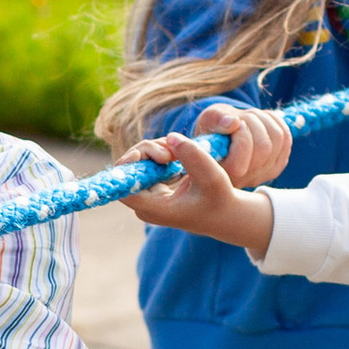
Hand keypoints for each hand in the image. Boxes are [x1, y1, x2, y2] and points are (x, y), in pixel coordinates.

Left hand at [126, 125, 278, 251]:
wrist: (224, 210)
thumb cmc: (219, 199)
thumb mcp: (212, 177)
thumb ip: (192, 157)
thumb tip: (171, 137)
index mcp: (156, 209)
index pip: (124, 189)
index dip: (126, 168)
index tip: (139, 153)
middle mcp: (147, 204)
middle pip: (128, 172)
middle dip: (147, 153)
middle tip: (171, 151)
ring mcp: (149, 196)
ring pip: (137, 164)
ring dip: (155, 150)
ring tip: (177, 153)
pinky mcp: (154, 187)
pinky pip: (146, 164)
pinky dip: (159, 154)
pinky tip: (175, 157)